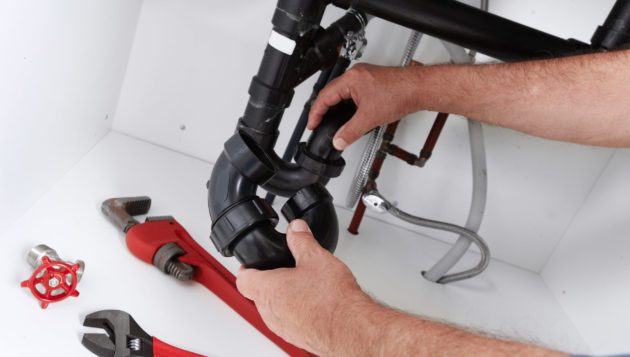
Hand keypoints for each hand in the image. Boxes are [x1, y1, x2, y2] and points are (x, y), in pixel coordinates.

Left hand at [236, 219, 366, 354]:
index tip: (251, 264)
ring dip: (283, 298)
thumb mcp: (315, 257)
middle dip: (269, 282)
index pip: (243, 279)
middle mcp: (270, 311)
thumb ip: (301, 240)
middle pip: (258, 294)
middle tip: (284, 272)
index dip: (246, 268)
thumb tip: (296, 229)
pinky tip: (314, 303)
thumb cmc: (330, 299)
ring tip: (303, 287)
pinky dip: (296, 311)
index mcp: (267, 289)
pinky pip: (289, 321)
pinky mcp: (296, 337)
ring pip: (273, 309)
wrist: (349, 327)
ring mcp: (282, 327)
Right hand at [308, 63, 420, 149]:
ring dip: (336, 106)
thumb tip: (339, 140)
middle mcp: (356, 74)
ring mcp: (365, 77)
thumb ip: (350, 131)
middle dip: (323, 110)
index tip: (312, 124)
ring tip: (332, 120)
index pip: (324, 96)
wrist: (419, 89)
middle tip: (318, 123)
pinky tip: (351, 114)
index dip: (315, 113)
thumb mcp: (370, 118)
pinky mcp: (373, 81)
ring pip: (342, 92)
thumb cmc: (400, 93)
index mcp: (351, 79)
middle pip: (331, 93)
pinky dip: (348, 104)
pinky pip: (353, 92)